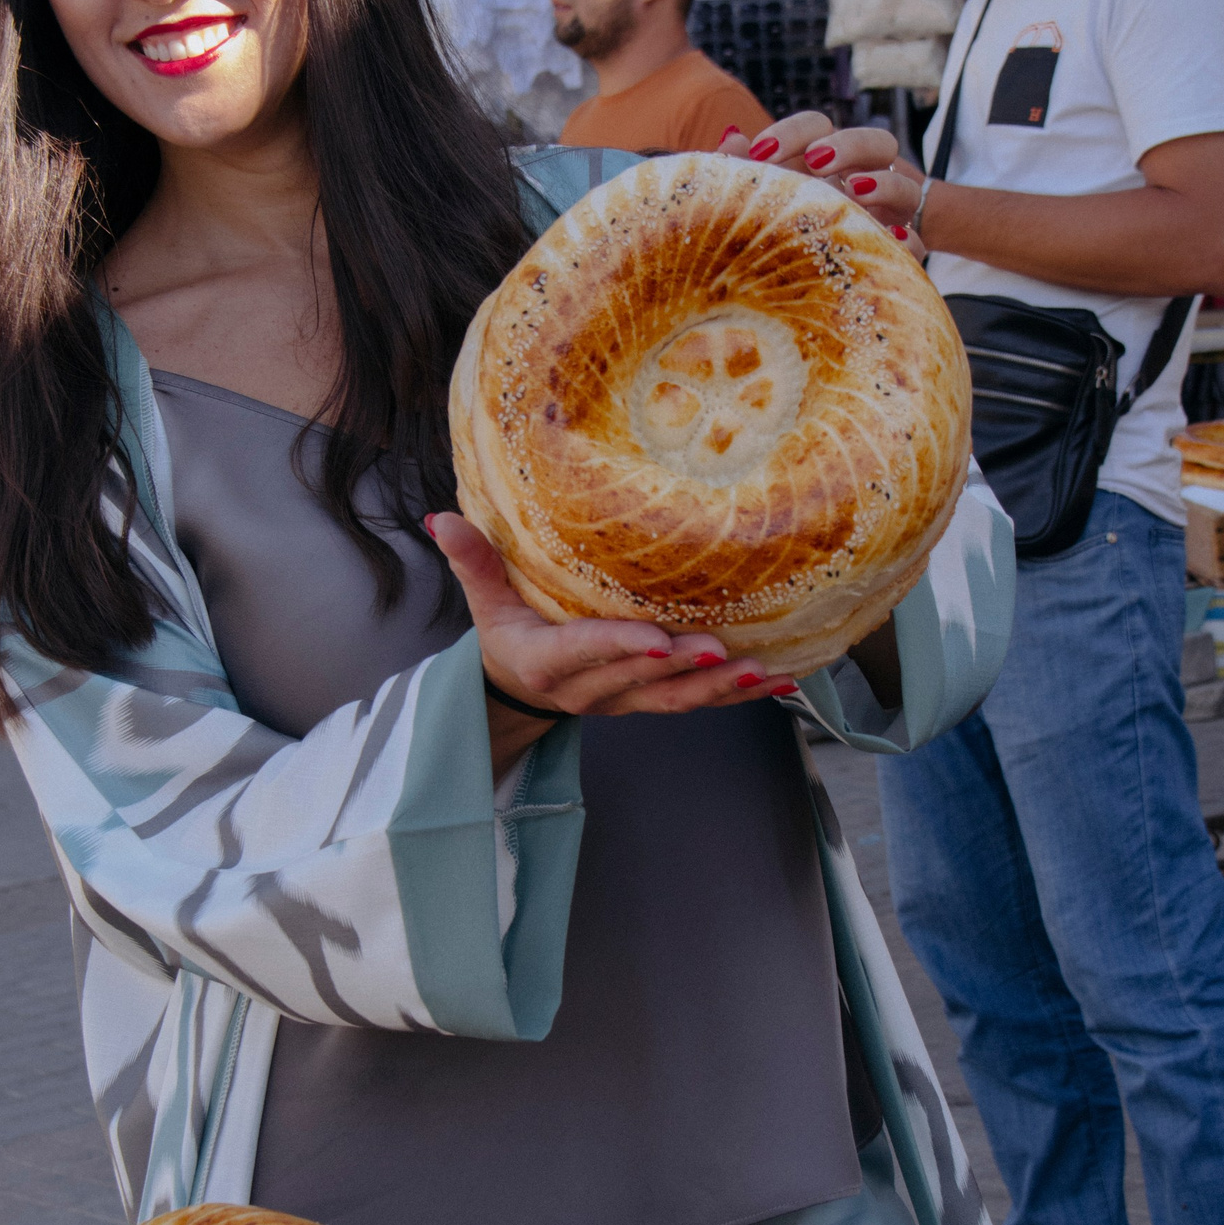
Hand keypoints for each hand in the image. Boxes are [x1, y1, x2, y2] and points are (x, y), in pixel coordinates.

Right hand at [429, 515, 795, 723]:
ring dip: (723, 691)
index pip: (586, 653)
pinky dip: (741, 698)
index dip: (622, 648)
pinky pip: (700, 705)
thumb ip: (472, 561)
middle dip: (684, 670)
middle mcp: (589, 692)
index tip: (659, 640)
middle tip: (725, 652)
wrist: (516, 689)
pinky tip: (784, 683)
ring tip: (766, 674)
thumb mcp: (482, 601)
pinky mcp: (651, 703)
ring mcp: (624, 702)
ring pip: (677, 701)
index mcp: (547, 664)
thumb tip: (439, 518)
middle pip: (641, 682)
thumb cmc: (506, 633)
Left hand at [723, 117, 926, 236]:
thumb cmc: (774, 239)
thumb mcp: (758, 207)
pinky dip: (907, 240)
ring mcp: (887, 214)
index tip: (760, 153)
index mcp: (823, 164)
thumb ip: (745, 175)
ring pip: (904, 184)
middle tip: (815, 162)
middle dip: (847, 145)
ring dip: (883, 184)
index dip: (793, 132)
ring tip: (855, 192)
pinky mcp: (899, 250)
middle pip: (876, 141)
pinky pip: (916, 242)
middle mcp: (860, 180)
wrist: (812, 293)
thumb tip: (731, 137)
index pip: (817, 127)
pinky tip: (888, 240)